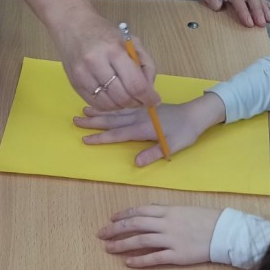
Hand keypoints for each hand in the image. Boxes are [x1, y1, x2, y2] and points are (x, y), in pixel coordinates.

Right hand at [54, 8, 159, 111]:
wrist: (73, 25)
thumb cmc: (105, 33)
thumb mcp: (131, 42)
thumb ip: (145, 64)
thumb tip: (150, 91)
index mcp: (114, 50)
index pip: (135, 85)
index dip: (148, 98)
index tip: (154, 100)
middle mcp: (97, 63)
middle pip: (123, 97)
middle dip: (136, 103)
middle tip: (140, 99)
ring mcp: (83, 75)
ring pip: (109, 105)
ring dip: (122, 106)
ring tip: (126, 97)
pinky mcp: (74, 83)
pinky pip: (96, 104)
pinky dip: (108, 106)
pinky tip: (112, 97)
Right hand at [73, 93, 225, 165]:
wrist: (195, 114)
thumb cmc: (185, 132)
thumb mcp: (172, 146)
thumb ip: (154, 153)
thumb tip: (136, 163)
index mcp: (143, 128)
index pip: (118, 134)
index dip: (101, 138)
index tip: (85, 139)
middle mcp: (139, 117)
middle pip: (112, 120)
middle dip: (93, 121)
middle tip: (75, 121)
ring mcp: (140, 111)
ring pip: (115, 112)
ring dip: (99, 112)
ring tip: (83, 111)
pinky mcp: (144, 108)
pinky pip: (123, 107)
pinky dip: (111, 107)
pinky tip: (103, 106)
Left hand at [97, 204, 221, 266]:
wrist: (225, 232)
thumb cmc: (207, 219)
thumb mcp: (186, 209)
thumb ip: (168, 212)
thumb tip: (151, 215)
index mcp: (169, 211)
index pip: (140, 210)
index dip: (123, 214)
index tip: (112, 218)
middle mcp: (166, 224)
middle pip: (135, 224)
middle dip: (115, 229)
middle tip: (101, 234)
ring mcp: (171, 240)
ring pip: (140, 241)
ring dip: (122, 244)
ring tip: (109, 248)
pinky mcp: (177, 255)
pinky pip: (154, 258)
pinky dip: (139, 260)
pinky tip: (128, 263)